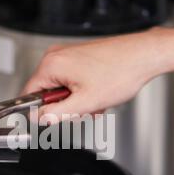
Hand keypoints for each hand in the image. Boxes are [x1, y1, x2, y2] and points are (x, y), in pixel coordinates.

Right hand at [21, 27, 173, 120]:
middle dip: (66, 107)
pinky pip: (73, 81)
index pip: (29, 93)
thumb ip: (56, 114)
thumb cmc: (121, 72)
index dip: (40, 111)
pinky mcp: (80, 57)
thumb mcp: (85, 103)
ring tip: (96, 101)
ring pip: (63, 89)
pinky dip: (84, 92)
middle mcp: (57, 56)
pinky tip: (99, 94)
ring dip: (78, 101)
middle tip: (84, 109)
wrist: (144, 56)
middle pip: (48, 92)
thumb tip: (39, 118)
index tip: (51, 119)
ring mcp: (69, 55)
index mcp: (52, 64)